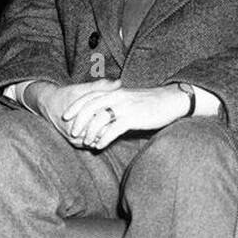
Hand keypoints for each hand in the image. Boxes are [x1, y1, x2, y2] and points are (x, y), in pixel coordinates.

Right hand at [25, 79, 120, 147]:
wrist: (49, 105)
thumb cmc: (67, 94)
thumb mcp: (82, 88)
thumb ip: (101, 86)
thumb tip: (119, 83)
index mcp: (81, 119)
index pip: (105, 124)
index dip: (116, 119)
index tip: (124, 112)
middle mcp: (77, 132)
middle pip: (102, 134)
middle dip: (113, 127)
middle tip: (125, 119)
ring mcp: (76, 140)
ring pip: (98, 141)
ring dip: (107, 134)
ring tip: (117, 125)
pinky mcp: (76, 144)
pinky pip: (93, 143)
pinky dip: (100, 138)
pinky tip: (107, 130)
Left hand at [61, 83, 188, 149]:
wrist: (171, 100)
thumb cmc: (150, 102)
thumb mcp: (129, 99)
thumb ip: (115, 104)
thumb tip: (103, 115)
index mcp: (114, 91)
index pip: (89, 97)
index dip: (76, 106)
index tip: (66, 116)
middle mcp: (117, 96)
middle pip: (90, 107)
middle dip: (79, 120)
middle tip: (73, 132)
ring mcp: (124, 107)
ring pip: (100, 118)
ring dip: (90, 131)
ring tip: (87, 142)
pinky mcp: (133, 117)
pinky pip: (113, 129)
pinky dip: (104, 138)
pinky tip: (100, 146)